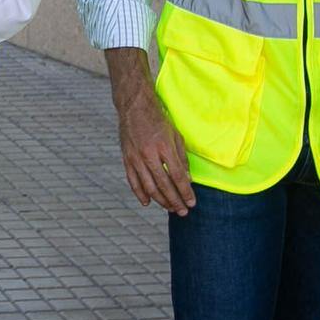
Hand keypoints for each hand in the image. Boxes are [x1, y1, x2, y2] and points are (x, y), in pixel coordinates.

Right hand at [116, 88, 194, 215]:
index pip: (177, 176)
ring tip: (170, 209)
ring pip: (149, 186)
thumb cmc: (158, 119)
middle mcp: (149, 154)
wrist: (134, 107)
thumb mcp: (175, 135)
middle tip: (183, 211)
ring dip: (161, 201)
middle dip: (175, 200)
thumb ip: (181, 158)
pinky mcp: (126, 159)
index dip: (185, 192)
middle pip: (164, 185)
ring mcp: (135, 158)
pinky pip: (133, 181)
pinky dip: (139, 193)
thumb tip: (187, 179)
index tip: (192, 202)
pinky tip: (147, 202)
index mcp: (164, 147)